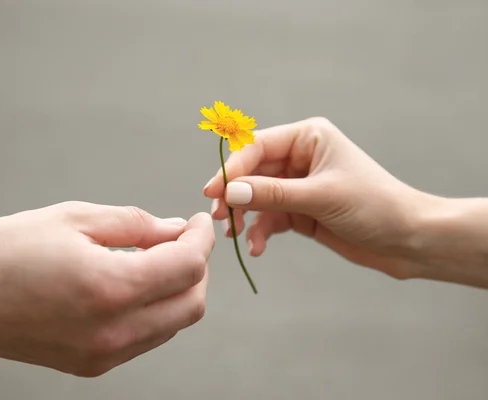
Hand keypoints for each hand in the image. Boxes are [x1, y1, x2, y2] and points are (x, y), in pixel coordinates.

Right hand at [0, 202, 213, 375]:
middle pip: (192, 304)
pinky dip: (154, 310)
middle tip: (182, 239)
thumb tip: (177, 229)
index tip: (199, 222)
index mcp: (110, 288)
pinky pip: (145, 338)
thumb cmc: (5, 250)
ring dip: (177, 290)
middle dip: (197, 268)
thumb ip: (137, 225)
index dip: (202, 239)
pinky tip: (132, 284)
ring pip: (173, 324)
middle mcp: (113, 331)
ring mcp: (104, 355)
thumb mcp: (75, 219)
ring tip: (154, 258)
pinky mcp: (92, 366)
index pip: (188, 266)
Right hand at [203, 117, 432, 279]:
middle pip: (251, 173)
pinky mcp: (299, 211)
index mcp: (308, 138)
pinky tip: (257, 248)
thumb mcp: (321, 197)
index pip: (257, 147)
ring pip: (256, 197)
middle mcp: (300, 158)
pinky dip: (260, 232)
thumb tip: (230, 193)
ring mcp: (298, 186)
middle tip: (220, 217)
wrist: (407, 239)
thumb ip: (274, 194)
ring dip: (244, 217)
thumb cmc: (374, 206)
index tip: (213, 191)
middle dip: (235, 196)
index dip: (233, 168)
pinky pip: (269, 218)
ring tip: (236, 236)